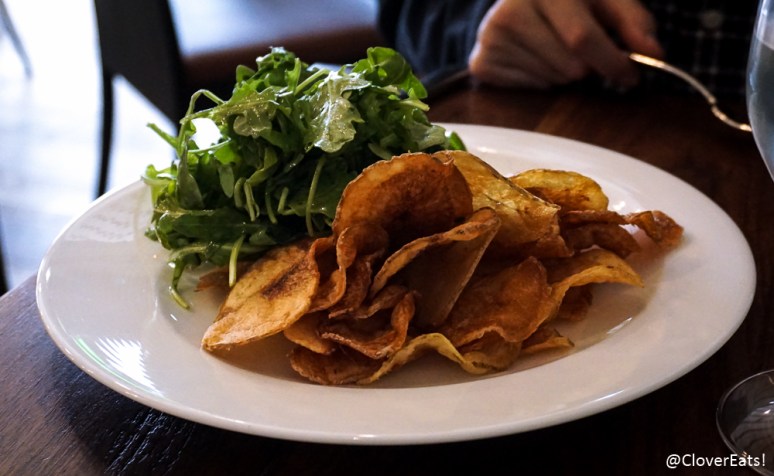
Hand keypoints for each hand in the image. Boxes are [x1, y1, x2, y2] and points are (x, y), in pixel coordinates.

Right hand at [468, 0, 663, 88]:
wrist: (520, 0)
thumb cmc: (570, 2)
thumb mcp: (605, 0)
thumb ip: (633, 23)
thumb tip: (655, 54)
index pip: (581, 37)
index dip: (612, 62)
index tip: (631, 76)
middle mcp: (511, 8)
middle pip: (569, 67)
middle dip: (588, 69)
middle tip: (584, 55)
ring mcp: (491, 36)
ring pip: (550, 81)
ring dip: (564, 75)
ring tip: (556, 53)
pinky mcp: (481, 62)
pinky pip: (526, 91)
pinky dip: (539, 83)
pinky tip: (535, 61)